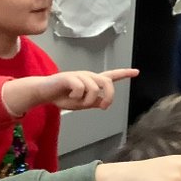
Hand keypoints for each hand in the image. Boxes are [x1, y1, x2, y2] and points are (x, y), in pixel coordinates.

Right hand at [2, 69, 137, 116]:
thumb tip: (103, 103)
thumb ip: (93, 103)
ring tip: (76, 102)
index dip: (124, 74)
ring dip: (87, 101)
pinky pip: (80, 88)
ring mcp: (79, 75)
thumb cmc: (62, 97)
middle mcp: (88, 76)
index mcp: (92, 81)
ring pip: (94, 89)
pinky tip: (69, 96)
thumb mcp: (80, 104)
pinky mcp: (69, 77)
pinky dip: (76, 97)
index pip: (110, 76)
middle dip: (109, 96)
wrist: (44, 92)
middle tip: (102, 107)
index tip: (136, 72)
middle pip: (107, 83)